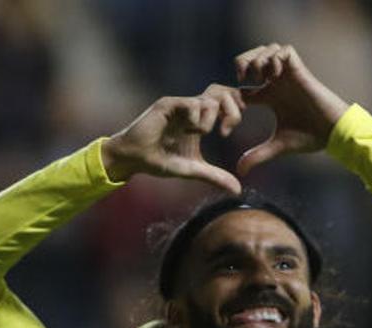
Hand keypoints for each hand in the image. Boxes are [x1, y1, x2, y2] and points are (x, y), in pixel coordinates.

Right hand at [102, 85, 246, 193]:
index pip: (226, 101)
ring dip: (211, 119)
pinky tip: (188, 131)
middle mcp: (191, 109)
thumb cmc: (159, 162)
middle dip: (232, 111)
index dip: (235, 110)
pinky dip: (195, 119)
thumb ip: (215, 177)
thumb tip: (238, 190)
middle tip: (226, 130)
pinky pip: (192, 103)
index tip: (229, 130)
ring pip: (210, 99)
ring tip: (200, 134)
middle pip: (223, 92)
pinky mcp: (167, 105)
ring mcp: (180, 105)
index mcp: (199, 119)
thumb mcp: (193, 170)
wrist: (133, 159)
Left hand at [235, 44, 350, 174]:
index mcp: (269, 97)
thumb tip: (239, 171)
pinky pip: (283, 50)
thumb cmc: (309, 137)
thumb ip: (257, 155)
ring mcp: (288, 75)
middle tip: (242, 81)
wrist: (333, 132)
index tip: (236, 106)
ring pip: (266, 49)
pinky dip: (274, 58)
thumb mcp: (277, 146)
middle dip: (242, 64)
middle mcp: (277, 82)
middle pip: (252, 57)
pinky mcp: (300, 71)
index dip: (234, 89)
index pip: (244, 82)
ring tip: (259, 80)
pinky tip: (274, 77)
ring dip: (258, 61)